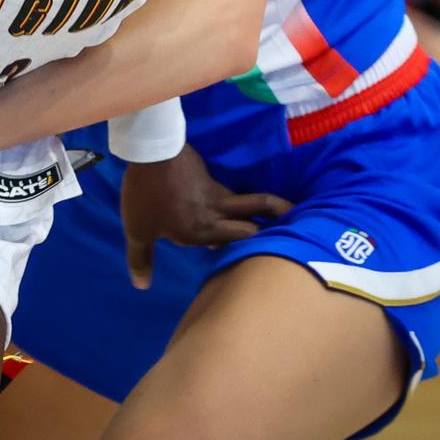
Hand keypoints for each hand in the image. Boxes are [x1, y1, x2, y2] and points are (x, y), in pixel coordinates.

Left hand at [120, 146, 290, 288]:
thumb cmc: (145, 196)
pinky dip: (239, 196)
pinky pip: (229, 190)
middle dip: (276, 225)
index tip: (272, 258)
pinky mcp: (209, 175)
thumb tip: (141, 287)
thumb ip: (141, 259)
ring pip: (247, 202)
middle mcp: (215, 216)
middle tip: (302, 229)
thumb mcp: (137, 231)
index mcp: (201, 233)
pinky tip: (239, 197)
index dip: (253, 251)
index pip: (237, 244)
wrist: (152, 153)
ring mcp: (215, 194)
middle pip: (253, 223)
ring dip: (268, 207)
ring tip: (290, 210)